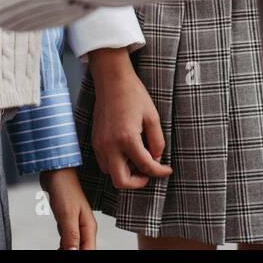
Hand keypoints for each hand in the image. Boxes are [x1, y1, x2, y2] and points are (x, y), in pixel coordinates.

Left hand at [40, 168, 97, 249]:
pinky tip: (57, 248)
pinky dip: (62, 246)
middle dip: (74, 253)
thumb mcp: (67, 214)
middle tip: (60, 250)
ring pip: (74, 247)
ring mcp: (75, 225)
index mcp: (89, 227)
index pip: (89, 251)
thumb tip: (74, 253)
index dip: (81, 256)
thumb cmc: (64, 188)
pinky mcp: (66, 223)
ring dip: (66, 251)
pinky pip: (66, 240)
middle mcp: (84, 228)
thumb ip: (72, 236)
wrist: (55, 171)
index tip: (69, 255)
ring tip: (58, 250)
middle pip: (83, 249)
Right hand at [87, 48, 171, 189]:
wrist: (112, 81)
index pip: (146, 166)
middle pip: (122, 182)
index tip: (167, 170)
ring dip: (126, 173)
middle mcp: (110, 145)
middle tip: (149, 173)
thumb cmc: (134, 95)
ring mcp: (100, 144)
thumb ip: (157, 141)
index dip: (159, 172)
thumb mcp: (153, 117)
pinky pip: (104, 163)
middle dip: (138, 182)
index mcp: (127, 138)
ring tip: (138, 159)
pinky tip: (127, 153)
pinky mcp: (95, 141)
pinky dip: (116, 164)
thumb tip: (157, 159)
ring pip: (111, 174)